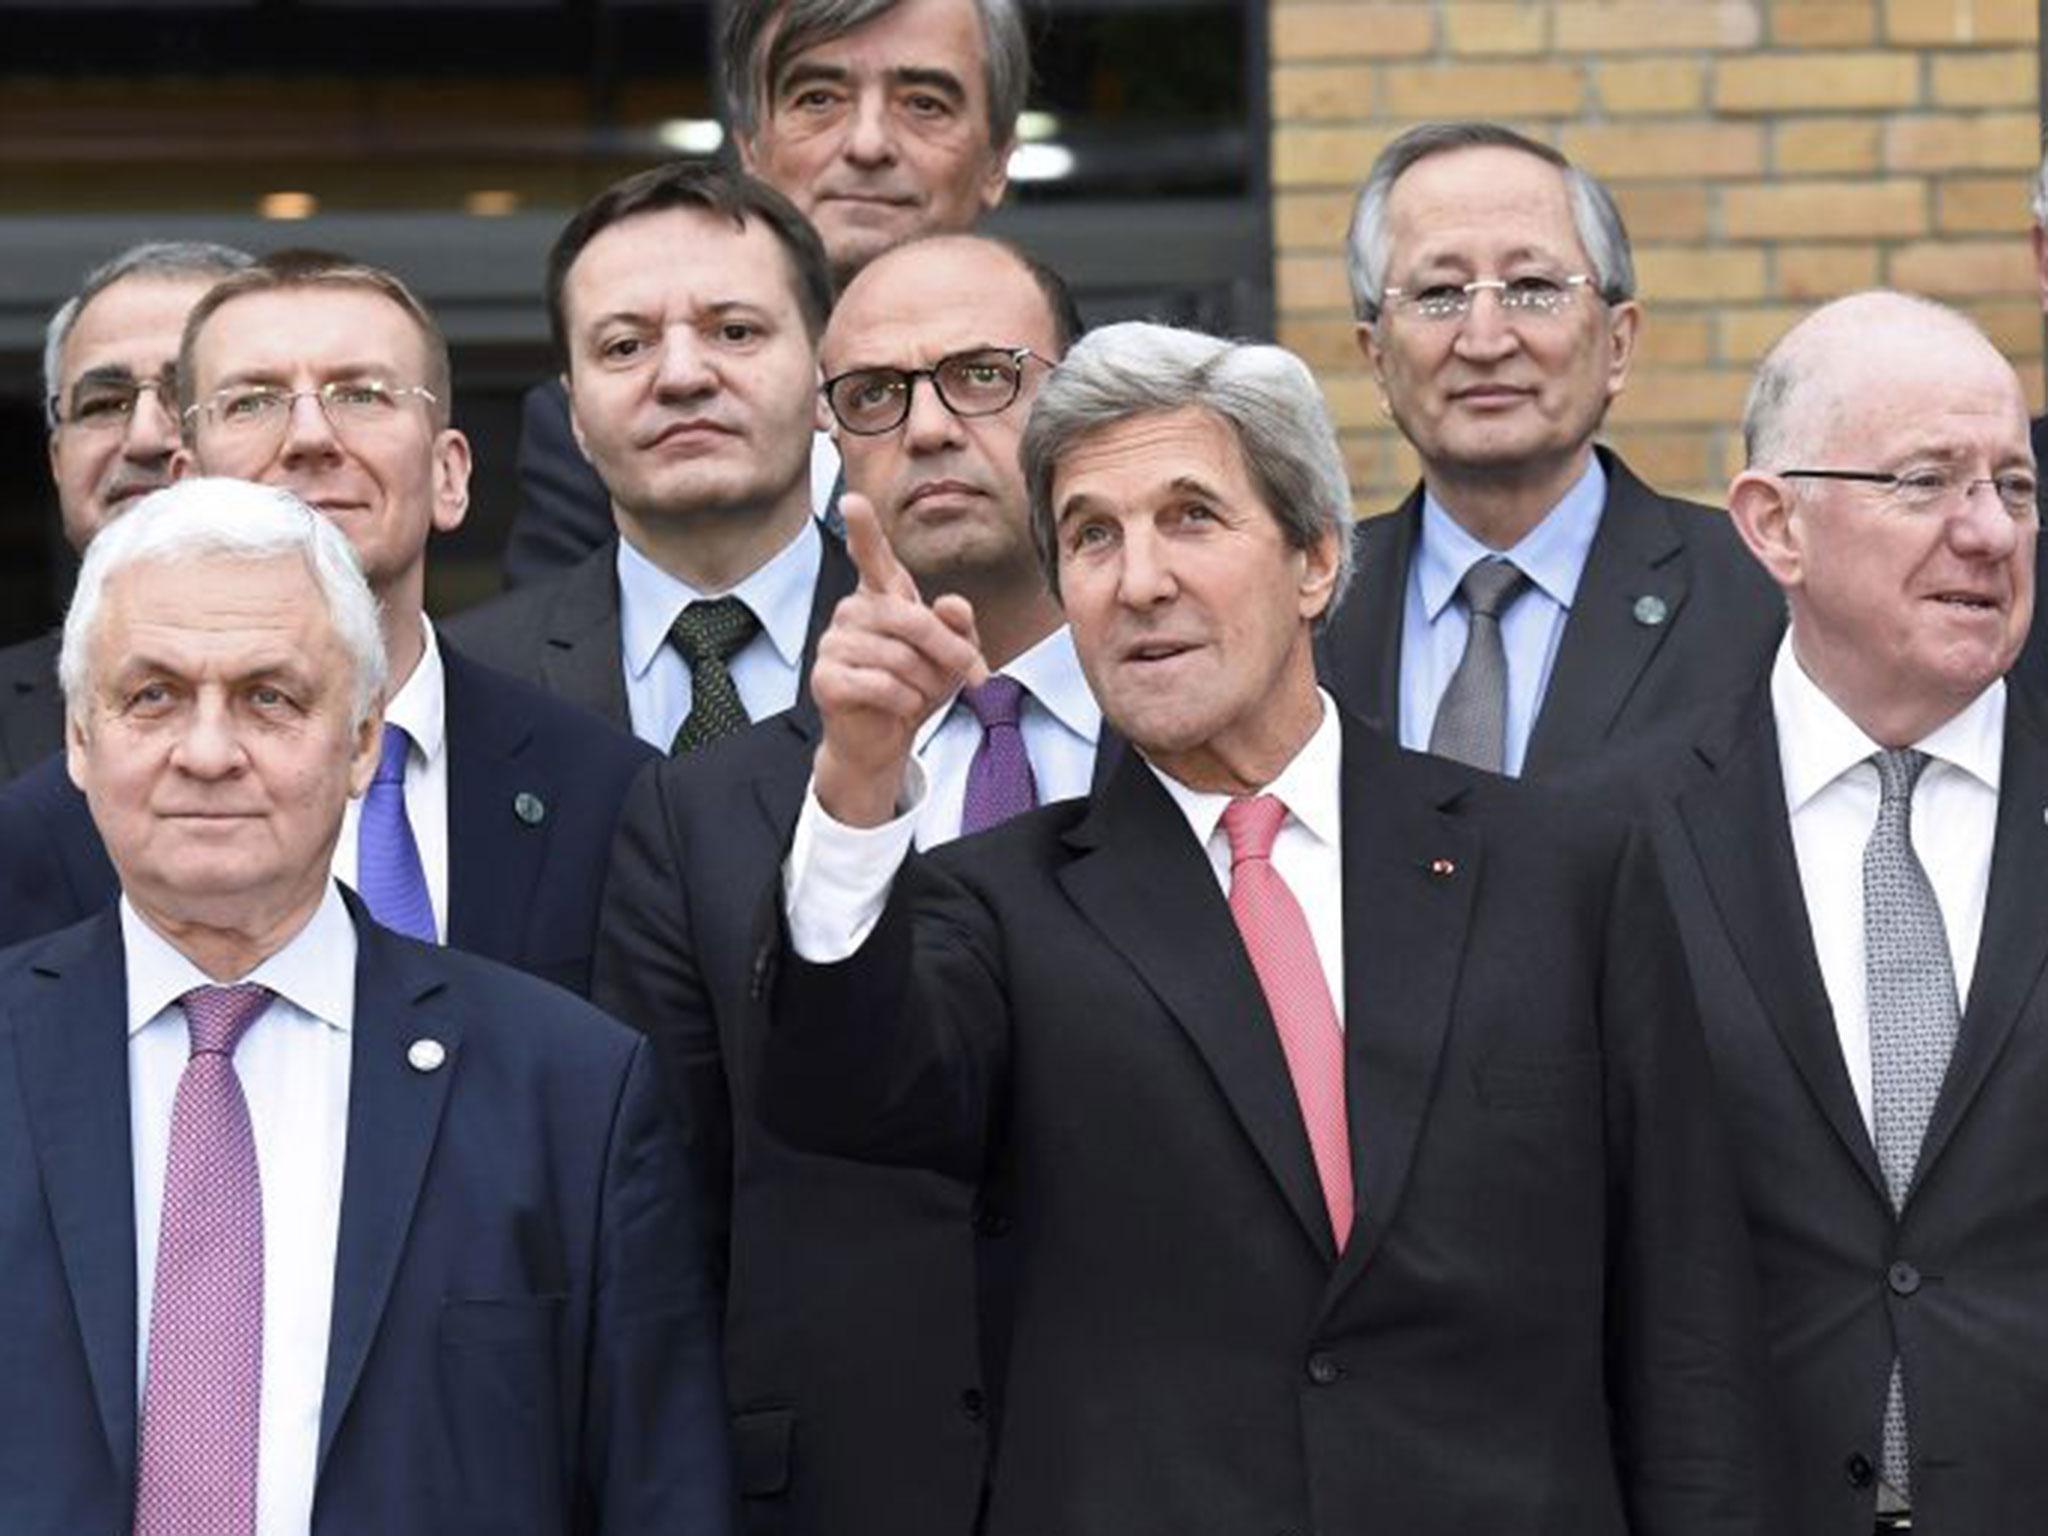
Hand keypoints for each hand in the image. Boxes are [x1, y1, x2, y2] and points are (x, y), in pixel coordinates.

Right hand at [812, 493, 985, 826]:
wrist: (884, 740)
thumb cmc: (915, 687)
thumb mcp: (951, 656)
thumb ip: (958, 627)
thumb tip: (952, 604)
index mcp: (880, 596)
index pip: (871, 556)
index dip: (863, 529)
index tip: (852, 500)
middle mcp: (851, 611)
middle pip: (911, 619)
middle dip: (950, 651)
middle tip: (975, 675)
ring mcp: (833, 644)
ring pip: (900, 657)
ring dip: (927, 683)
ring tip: (922, 694)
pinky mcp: (826, 679)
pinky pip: (881, 685)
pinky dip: (905, 701)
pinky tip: (900, 707)